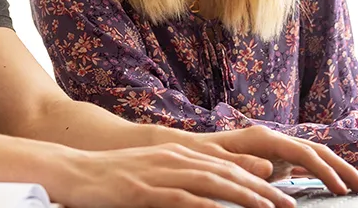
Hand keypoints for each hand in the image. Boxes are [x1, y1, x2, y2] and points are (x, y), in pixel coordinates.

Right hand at [49, 144, 295, 207]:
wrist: (70, 170)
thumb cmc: (109, 176)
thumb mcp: (150, 172)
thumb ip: (180, 179)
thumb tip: (208, 195)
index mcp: (175, 155)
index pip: (225, 166)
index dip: (257, 180)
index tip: (281, 194)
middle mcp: (171, 160)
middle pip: (225, 173)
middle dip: (260, 189)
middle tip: (287, 204)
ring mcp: (156, 175)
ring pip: (209, 183)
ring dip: (242, 196)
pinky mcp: (140, 192)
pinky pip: (177, 198)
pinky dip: (202, 205)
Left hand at [177, 126, 357, 195]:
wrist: (185, 150)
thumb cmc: (198, 156)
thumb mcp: (216, 160)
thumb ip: (243, 163)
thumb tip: (270, 170)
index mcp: (263, 138)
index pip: (305, 153)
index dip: (326, 171)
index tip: (343, 189)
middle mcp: (273, 139)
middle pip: (318, 151)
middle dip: (344, 168)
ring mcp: (275, 148)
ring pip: (315, 157)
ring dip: (338, 170)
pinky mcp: (274, 159)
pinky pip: (305, 165)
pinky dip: (323, 174)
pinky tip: (335, 186)